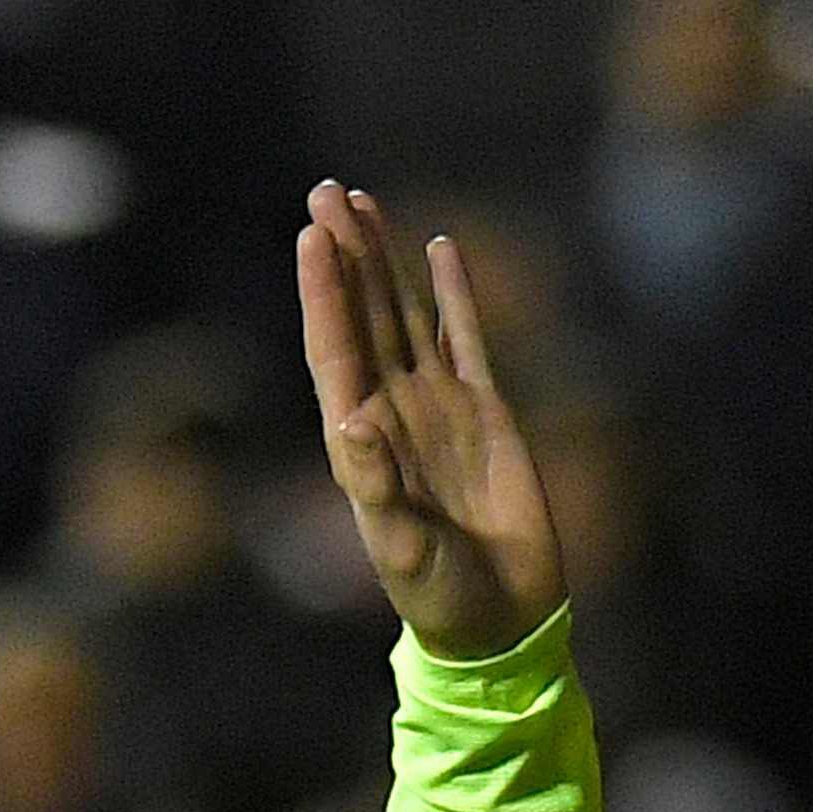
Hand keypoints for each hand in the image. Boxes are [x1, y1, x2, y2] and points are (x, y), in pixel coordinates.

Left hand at [299, 183, 561, 655]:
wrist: (501, 621)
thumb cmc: (440, 597)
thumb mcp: (400, 551)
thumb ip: (376, 488)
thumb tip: (351, 420)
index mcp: (359, 442)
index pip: (335, 349)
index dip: (322, 293)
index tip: (311, 237)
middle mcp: (391, 411)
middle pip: (362, 315)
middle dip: (344, 254)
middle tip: (326, 190)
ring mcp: (437, 407)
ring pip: (405, 315)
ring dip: (384, 261)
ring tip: (364, 202)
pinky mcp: (486, 412)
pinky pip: (466, 337)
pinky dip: (453, 294)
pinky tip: (439, 248)